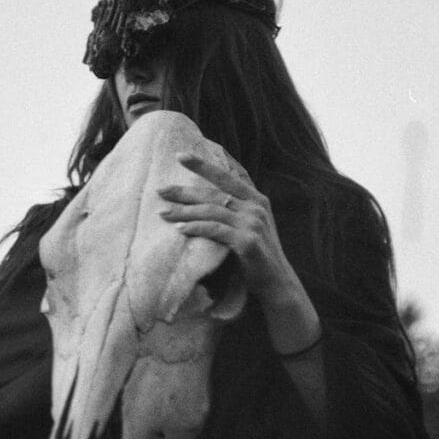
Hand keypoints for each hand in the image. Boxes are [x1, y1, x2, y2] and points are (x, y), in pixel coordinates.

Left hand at [158, 152, 297, 305]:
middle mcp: (256, 206)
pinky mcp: (247, 240)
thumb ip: (236, 209)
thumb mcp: (251, 225)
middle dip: (185, 191)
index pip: (229, 174)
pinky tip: (179, 229)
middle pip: (214, 192)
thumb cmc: (258, 255)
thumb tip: (206, 198)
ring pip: (211, 210)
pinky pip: (215, 229)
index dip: (204, 164)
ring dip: (184, 211)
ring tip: (163, 213)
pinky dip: (196, 227)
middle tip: (161, 190)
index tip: (181, 155)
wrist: (277, 283)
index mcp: (257, 198)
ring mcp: (253, 222)